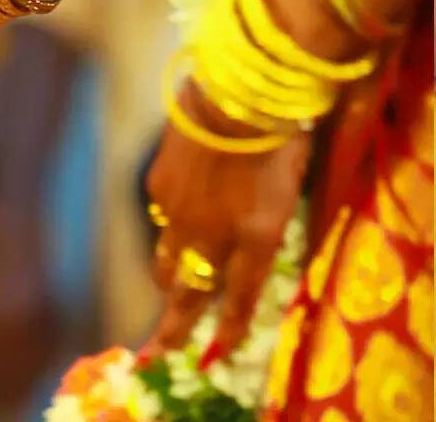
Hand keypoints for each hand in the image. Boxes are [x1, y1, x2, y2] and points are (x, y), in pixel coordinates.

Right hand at [143, 81, 308, 364]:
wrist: (235, 94)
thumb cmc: (279, 138)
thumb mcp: (288, 193)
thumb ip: (264, 228)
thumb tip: (243, 248)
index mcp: (254, 239)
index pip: (237, 298)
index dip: (226, 328)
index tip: (215, 350)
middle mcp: (211, 235)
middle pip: (189, 292)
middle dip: (175, 324)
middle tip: (161, 347)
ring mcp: (179, 212)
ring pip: (167, 258)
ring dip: (169, 275)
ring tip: (168, 281)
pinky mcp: (157, 186)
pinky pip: (163, 216)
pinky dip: (171, 222)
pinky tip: (179, 205)